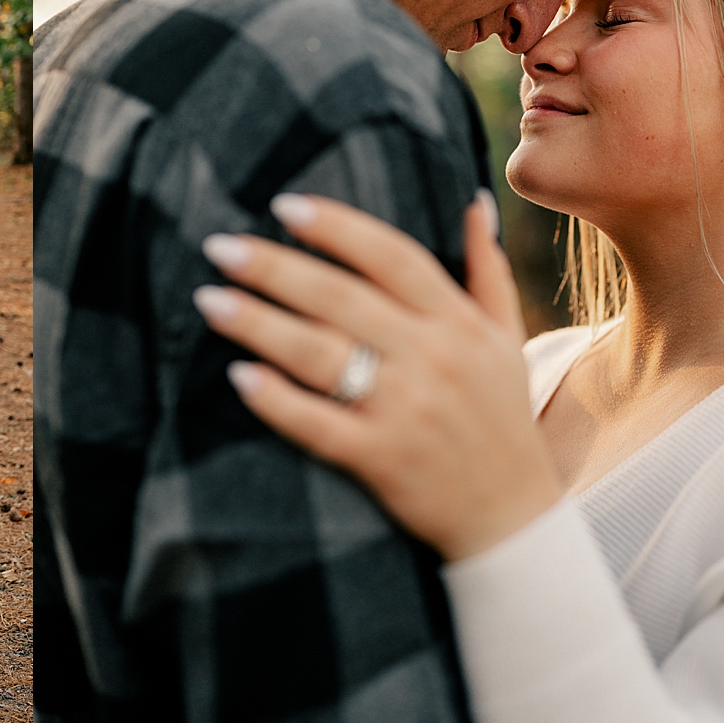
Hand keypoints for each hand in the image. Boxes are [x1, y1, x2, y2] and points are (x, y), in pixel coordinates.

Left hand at [192, 191, 561, 561]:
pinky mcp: (382, 459)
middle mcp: (433, 358)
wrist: (514, 520)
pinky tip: (238, 376)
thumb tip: (472, 202)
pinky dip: (277, 400)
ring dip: (259, 324)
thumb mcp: (505, 340)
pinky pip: (319, 424)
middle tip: (218, 247)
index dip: (336, 227)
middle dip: (274, 268)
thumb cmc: (500, 420)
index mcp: (458, 323)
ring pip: (320, 354)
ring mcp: (406, 409)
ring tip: (209, 300)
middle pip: (340, 298)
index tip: (282, 206)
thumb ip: (486, 270)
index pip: (392, 256)